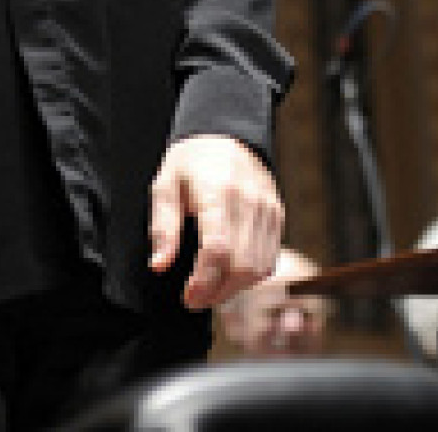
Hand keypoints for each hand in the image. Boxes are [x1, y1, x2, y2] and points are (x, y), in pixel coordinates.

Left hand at [148, 133, 283, 308]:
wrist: (226, 136)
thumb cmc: (190, 161)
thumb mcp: (164, 185)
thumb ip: (163, 227)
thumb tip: (159, 265)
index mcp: (218, 192)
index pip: (218, 248)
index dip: (203, 280)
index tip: (188, 297)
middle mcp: (250, 202)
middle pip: (242, 264)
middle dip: (218, 291)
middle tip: (195, 300)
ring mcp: (269, 210)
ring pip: (260, 267)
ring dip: (234, 288)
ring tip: (210, 292)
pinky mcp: (278, 216)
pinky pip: (270, 258)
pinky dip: (251, 276)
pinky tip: (230, 278)